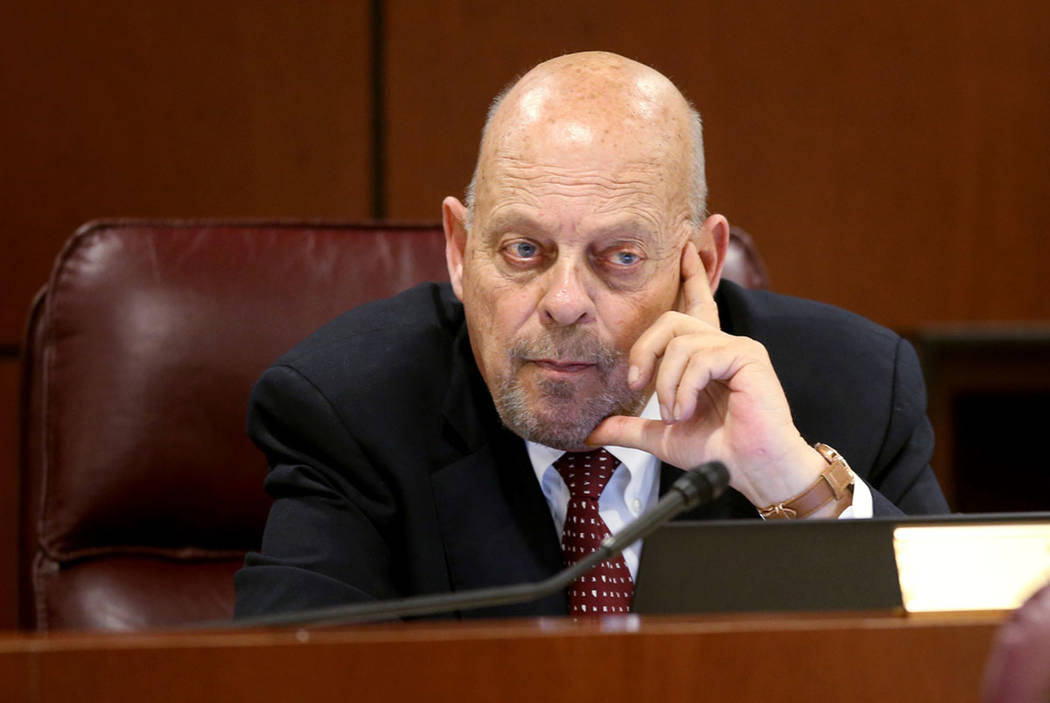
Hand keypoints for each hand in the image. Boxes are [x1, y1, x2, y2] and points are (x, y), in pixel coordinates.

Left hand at [586, 242, 826, 508]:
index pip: (694, 306)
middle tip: (636, 384)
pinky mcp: (748, 355)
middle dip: (644, 350)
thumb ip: (630, 428)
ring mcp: (736, 347)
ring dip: (667, 384)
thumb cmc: (719, 450)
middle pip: (670, 321)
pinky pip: (700, 357)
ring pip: (680, 342)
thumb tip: (592, 432)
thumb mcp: (663, 437)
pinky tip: (690, 409)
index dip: (690, 275)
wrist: (753, 471)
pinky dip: (686, 387)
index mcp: (705, 356)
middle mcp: (721, 343)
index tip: (684, 249)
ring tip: (677, 413)